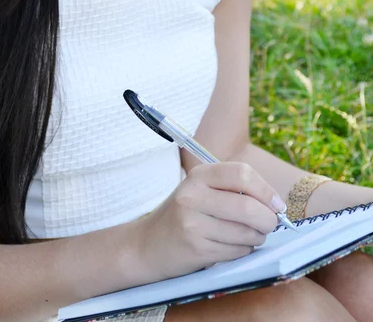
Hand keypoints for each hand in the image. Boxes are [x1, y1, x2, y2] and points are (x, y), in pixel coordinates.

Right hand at [132, 162, 284, 281]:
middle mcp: (193, 196)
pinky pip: (235, 251)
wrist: (147, 245)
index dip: (267, 190)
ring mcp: (192, 223)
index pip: (242, 174)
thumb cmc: (183, 216)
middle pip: (248, 206)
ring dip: (256, 238)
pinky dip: (243, 251)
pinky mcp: (195, 248)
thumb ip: (233, 190)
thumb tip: (276, 204)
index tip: (278, 205)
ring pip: (245, 233)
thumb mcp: (201, 191)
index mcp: (199, 175)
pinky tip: (231, 247)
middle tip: (270, 225)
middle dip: (268, 220)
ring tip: (249, 236)